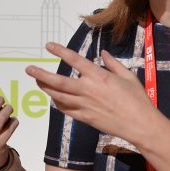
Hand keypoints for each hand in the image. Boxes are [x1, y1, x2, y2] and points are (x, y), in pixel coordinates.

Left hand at [26, 42, 157, 142]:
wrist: (140, 124)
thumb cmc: (137, 99)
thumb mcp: (128, 76)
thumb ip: (113, 63)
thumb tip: (103, 53)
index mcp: (98, 76)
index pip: (74, 60)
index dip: (60, 51)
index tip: (49, 46)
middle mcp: (88, 89)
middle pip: (58, 81)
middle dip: (41, 75)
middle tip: (29, 69)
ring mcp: (85, 105)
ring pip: (58, 96)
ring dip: (45, 88)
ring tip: (37, 82)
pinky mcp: (85, 118)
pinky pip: (66, 109)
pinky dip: (57, 103)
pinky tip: (53, 98)